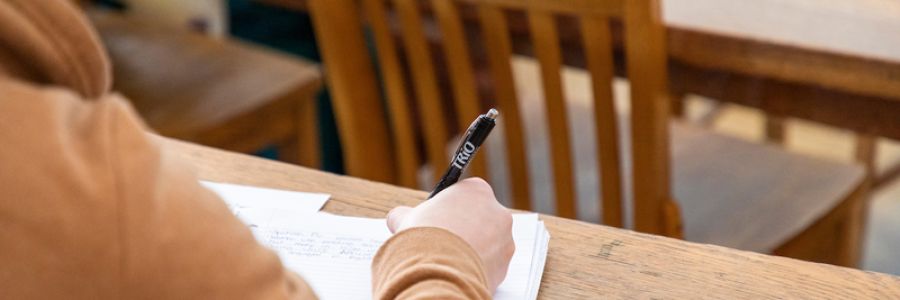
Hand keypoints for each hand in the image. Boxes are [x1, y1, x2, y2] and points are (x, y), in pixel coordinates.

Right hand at [386, 177, 514, 291]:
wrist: (437, 272)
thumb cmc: (424, 238)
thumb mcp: (407, 218)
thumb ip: (405, 213)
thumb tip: (398, 216)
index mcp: (477, 191)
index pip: (466, 195)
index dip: (450, 209)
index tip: (439, 219)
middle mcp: (498, 212)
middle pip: (480, 219)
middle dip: (465, 229)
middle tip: (444, 241)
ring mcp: (505, 241)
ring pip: (488, 243)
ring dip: (473, 249)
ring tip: (450, 259)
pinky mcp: (505, 266)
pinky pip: (490, 265)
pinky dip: (477, 268)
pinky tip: (459, 271)